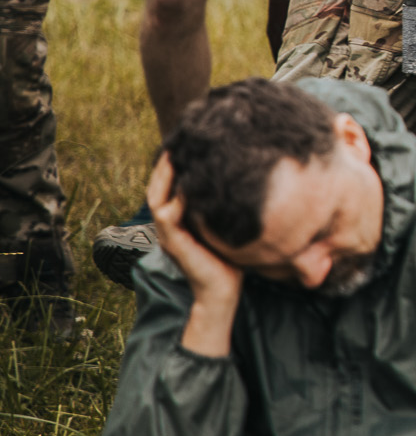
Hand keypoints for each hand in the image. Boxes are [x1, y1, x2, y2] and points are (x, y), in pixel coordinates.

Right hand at [146, 155, 242, 308]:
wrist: (222, 292)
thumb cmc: (229, 260)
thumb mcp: (223, 227)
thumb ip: (220, 208)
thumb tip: (239, 181)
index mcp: (177, 223)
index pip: (168, 189)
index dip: (173, 168)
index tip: (187, 146)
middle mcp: (168, 227)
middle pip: (156, 189)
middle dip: (165, 165)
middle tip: (177, 143)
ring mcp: (168, 235)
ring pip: (157, 198)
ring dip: (165, 175)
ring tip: (176, 154)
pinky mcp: (174, 243)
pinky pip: (168, 214)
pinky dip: (178, 197)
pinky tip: (191, 182)